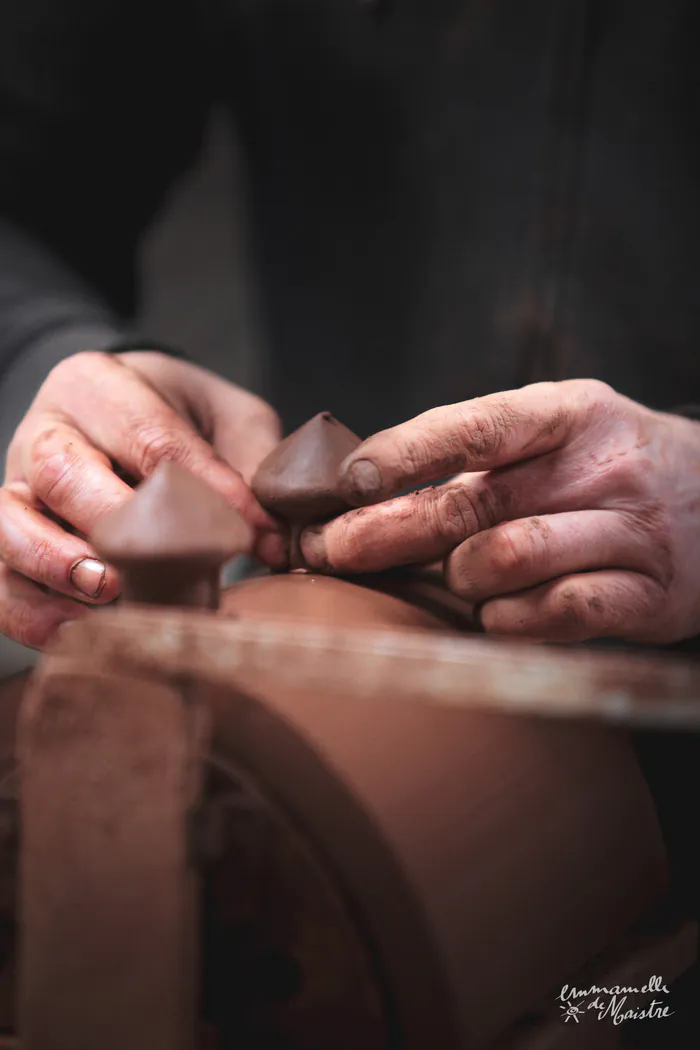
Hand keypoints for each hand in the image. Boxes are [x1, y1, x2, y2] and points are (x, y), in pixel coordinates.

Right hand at [1, 350, 283, 648]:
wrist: (126, 422)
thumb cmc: (182, 420)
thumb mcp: (228, 419)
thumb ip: (250, 465)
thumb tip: (273, 540)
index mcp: (98, 385)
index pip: (149, 435)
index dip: (202, 486)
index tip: (248, 531)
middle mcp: (46, 432)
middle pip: (62, 471)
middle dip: (113, 520)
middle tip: (161, 559)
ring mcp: (16, 489)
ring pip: (8, 523)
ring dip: (56, 564)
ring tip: (109, 592)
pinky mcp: (4, 543)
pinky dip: (34, 613)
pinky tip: (82, 630)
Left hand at [300, 380, 699, 643]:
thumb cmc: (606, 472)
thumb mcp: (555, 440)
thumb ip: (475, 462)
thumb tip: (359, 499)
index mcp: (569, 413)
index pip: (476, 425)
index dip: (405, 453)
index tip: (346, 482)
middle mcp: (601, 465)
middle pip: (475, 500)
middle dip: (389, 531)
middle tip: (331, 552)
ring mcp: (630, 530)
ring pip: (512, 555)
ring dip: (460, 577)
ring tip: (456, 580)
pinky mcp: (650, 595)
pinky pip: (560, 612)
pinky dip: (512, 619)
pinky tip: (496, 616)